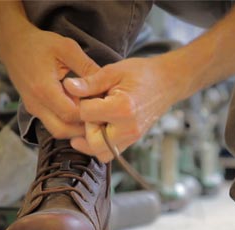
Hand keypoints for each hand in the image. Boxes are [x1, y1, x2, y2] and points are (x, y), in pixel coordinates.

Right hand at [0, 28, 99, 138]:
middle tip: (100, 116)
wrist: (13, 45)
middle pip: (63, 130)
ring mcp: (34, 109)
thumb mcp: (67, 48)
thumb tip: (107, 83)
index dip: (88, 114)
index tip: (103, 106)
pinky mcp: (34, 110)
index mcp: (44, 88)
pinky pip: (53, 124)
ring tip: (92, 114)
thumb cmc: (40, 44)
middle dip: (83, 128)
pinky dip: (68, 123)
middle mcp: (36, 104)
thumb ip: (86, 67)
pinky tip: (80, 111)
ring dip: (75, 128)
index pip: (69, 114)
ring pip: (57, 131)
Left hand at [63, 56, 186, 161]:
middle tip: (90, 110)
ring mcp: (132, 137)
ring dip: (90, 140)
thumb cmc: (141, 73)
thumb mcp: (113, 71)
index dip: (81, 102)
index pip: (86, 114)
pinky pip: (110, 152)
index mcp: (122, 108)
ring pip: (100, 152)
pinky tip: (99, 127)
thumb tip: (67, 86)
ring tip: (93, 121)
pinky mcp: (132, 140)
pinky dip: (100, 144)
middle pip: (91, 141)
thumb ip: (89, 82)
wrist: (167, 82)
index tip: (88, 93)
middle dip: (85, 126)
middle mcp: (128, 128)